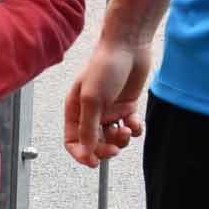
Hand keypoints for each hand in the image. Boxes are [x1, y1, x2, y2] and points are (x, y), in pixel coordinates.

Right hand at [64, 36, 151, 165]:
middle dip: (105, 149)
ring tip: (127, 130)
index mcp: (76, 109)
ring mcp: (110, 110)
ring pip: (113, 137)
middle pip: (94, 143)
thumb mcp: (92, 99)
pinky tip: (136, 123)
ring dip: (121, 139)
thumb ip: (88, 127)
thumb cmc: (105, 67)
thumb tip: (85, 152)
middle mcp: (91, 112)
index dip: (81, 154)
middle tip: (115, 148)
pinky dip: (134, 129)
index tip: (94, 162)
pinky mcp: (127, 106)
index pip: (73, 140)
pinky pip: (129, 127)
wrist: (129, 46)